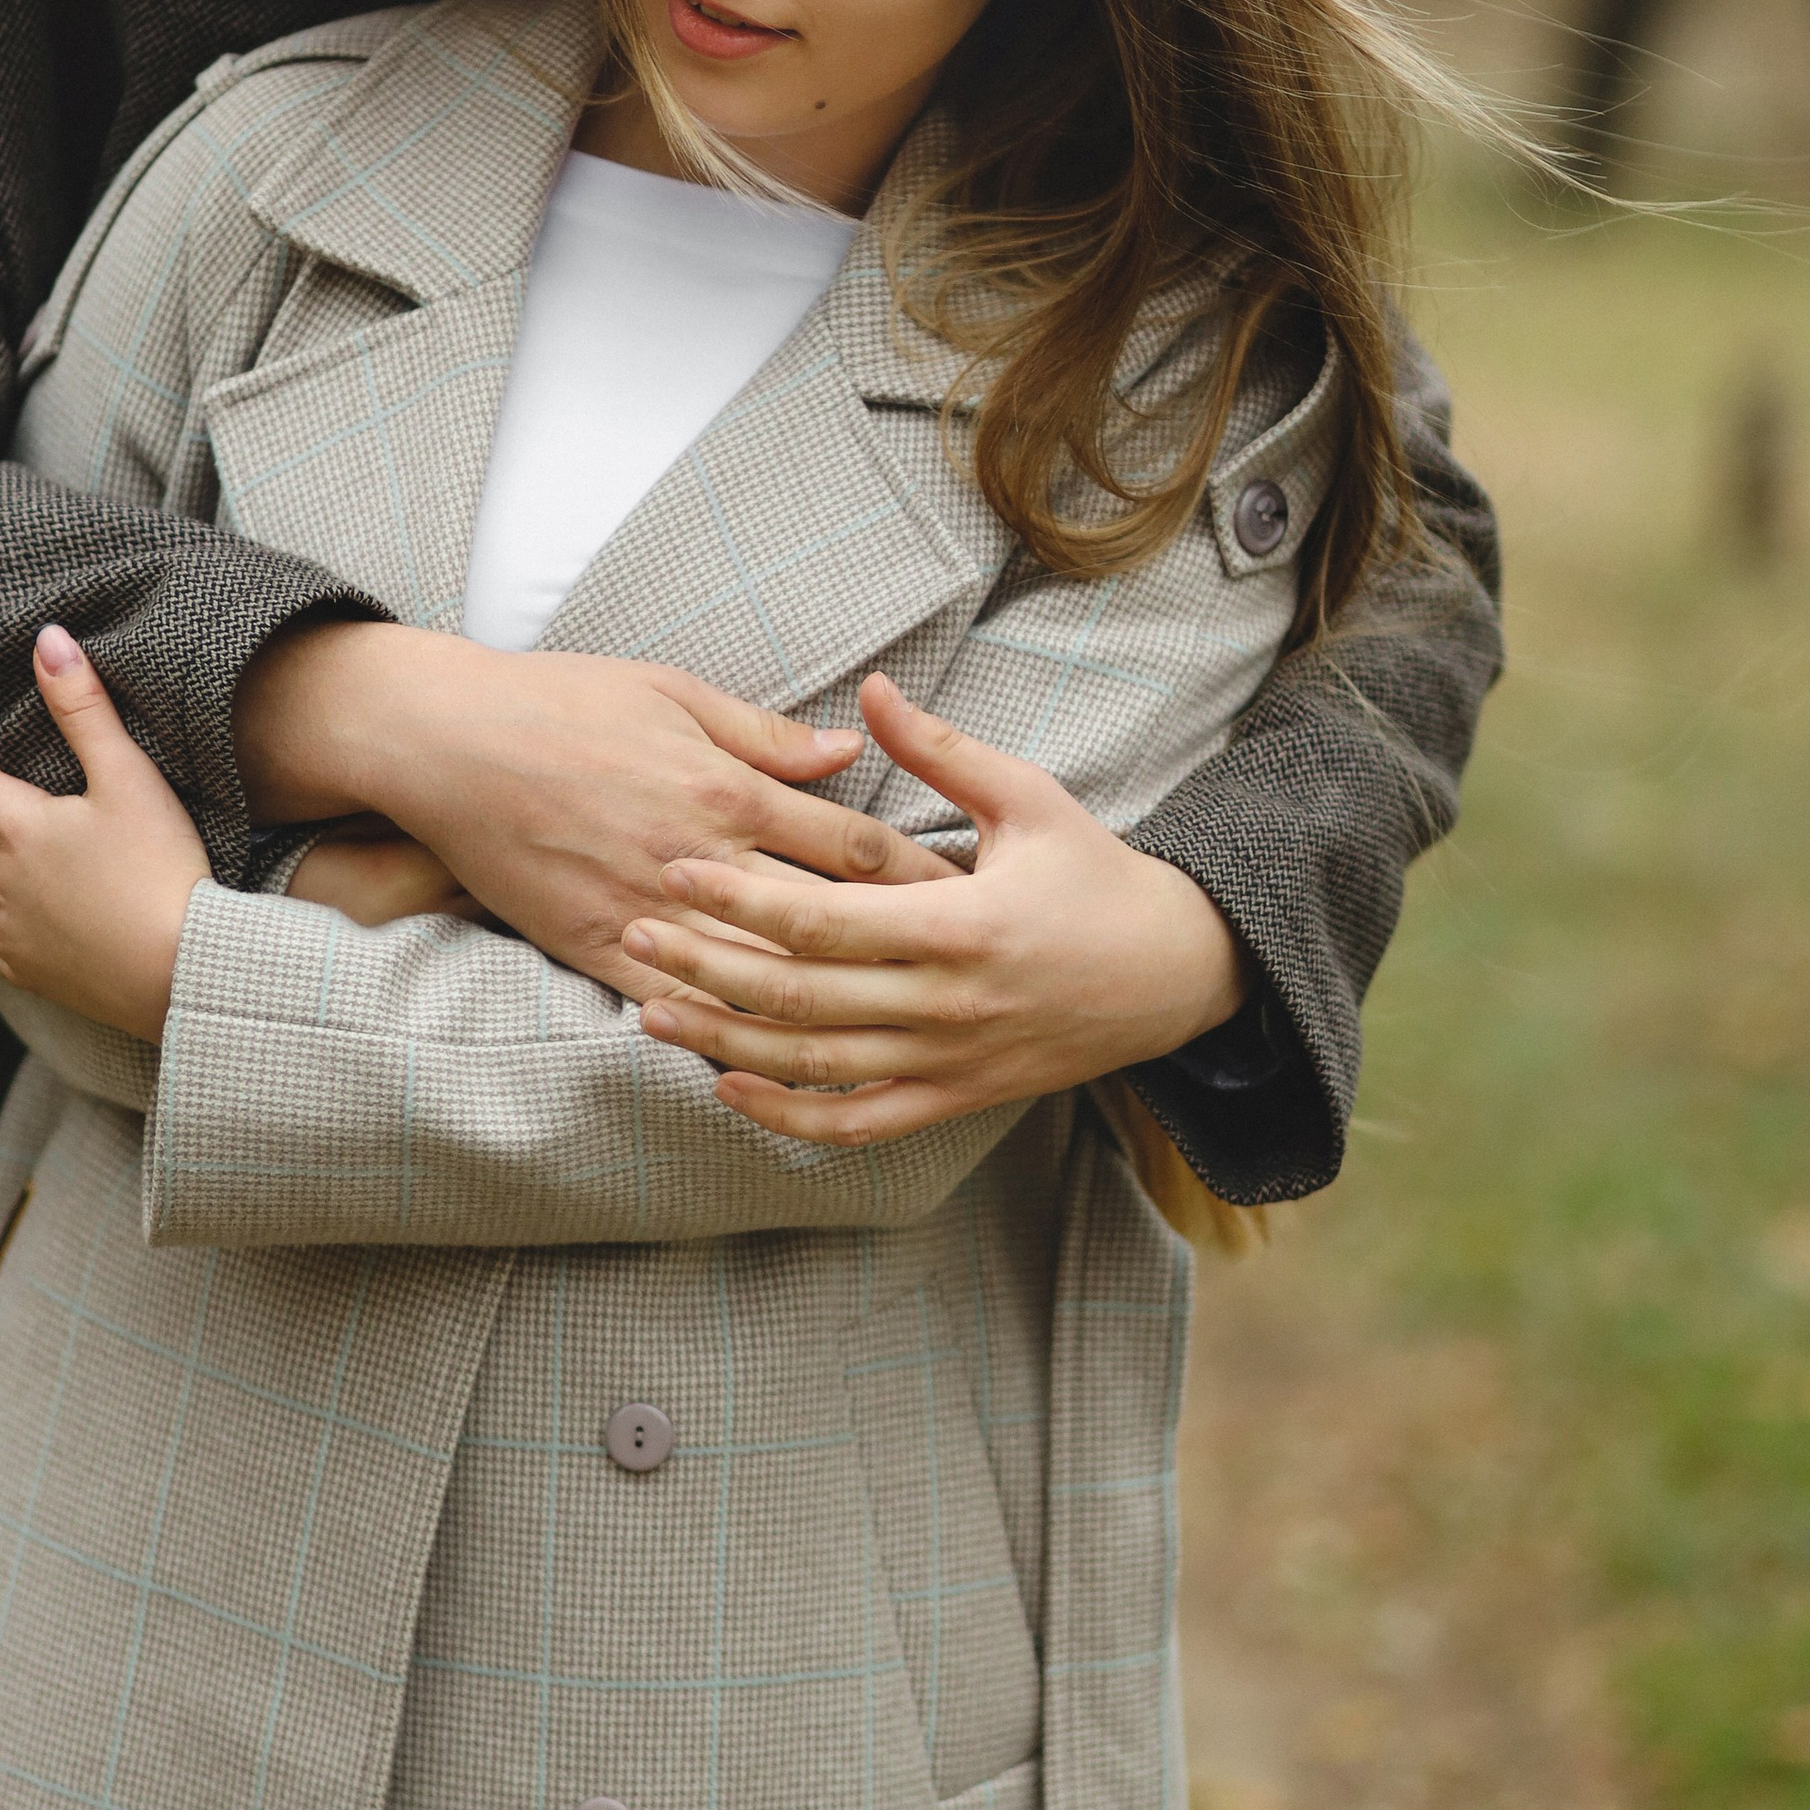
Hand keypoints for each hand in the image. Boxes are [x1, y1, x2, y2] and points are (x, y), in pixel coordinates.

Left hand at [0, 624, 208, 1036]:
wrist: (184, 972)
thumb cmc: (161, 869)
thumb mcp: (130, 779)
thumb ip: (84, 709)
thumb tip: (48, 640)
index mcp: (14, 823)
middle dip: (0, 817)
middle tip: (61, 816)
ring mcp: (3, 927)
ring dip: (8, 866)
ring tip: (70, 867)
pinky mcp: (20, 968)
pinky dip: (15, 916)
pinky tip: (55, 918)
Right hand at [234, 622, 940, 996]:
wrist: (448, 742)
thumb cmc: (563, 701)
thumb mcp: (674, 692)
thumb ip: (765, 734)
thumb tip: (849, 752)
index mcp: (729, 789)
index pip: (854, 848)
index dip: (923, 879)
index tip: (974, 901)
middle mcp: (699, 859)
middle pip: (824, 923)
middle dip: (898, 954)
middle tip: (963, 983)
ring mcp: (647, 912)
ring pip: (757, 980)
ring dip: (824, 1007)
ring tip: (891, 1032)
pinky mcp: (595, 948)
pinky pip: (674, 1006)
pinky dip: (724, 1035)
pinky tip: (773, 1063)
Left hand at [624, 671, 1251, 1147]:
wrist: (1176, 975)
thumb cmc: (1096, 875)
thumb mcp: (1030, 798)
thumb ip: (940, 750)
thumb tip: (870, 687)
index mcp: (962, 924)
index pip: (827, 919)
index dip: (742, 896)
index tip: (674, 867)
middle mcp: (949, 1003)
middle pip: (801, 997)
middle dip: (705, 968)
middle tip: (633, 934)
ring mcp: (950, 1061)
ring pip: (816, 1066)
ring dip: (725, 1043)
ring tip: (648, 1012)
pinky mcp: (955, 1099)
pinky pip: (859, 1123)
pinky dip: (789, 1117)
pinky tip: (728, 1087)